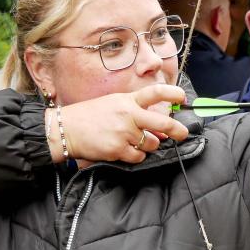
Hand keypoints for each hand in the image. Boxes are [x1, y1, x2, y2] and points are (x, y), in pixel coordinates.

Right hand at [47, 84, 188, 164]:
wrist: (66, 129)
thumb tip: (160, 129)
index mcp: (127, 101)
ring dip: (149, 145)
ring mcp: (123, 132)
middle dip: (177, 130)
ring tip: (135, 142)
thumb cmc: (90, 117)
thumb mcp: (113, 105)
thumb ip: (136, 114)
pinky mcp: (118, 149)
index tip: (182, 97)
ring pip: (152, 143)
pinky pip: (138, 156)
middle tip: (182, 134)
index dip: (172, 94)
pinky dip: (136, 156)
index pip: (155, 93)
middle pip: (163, 122)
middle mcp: (128, 115)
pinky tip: (125, 150)